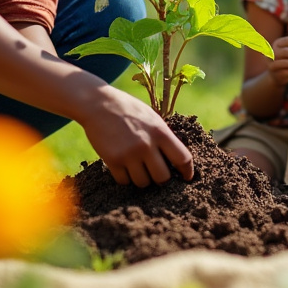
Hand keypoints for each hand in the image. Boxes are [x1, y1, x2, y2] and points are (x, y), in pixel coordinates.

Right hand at [78, 85, 193, 186]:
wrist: (99, 104)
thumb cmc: (129, 110)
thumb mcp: (153, 118)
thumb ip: (164, 137)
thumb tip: (176, 160)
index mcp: (161, 132)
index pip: (183, 158)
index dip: (187, 171)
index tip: (186, 177)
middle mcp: (146, 144)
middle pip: (163, 178)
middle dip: (161, 179)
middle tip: (156, 173)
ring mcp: (129, 154)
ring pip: (143, 183)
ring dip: (143, 179)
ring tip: (139, 168)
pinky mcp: (112, 160)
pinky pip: (124, 181)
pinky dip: (126, 178)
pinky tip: (124, 167)